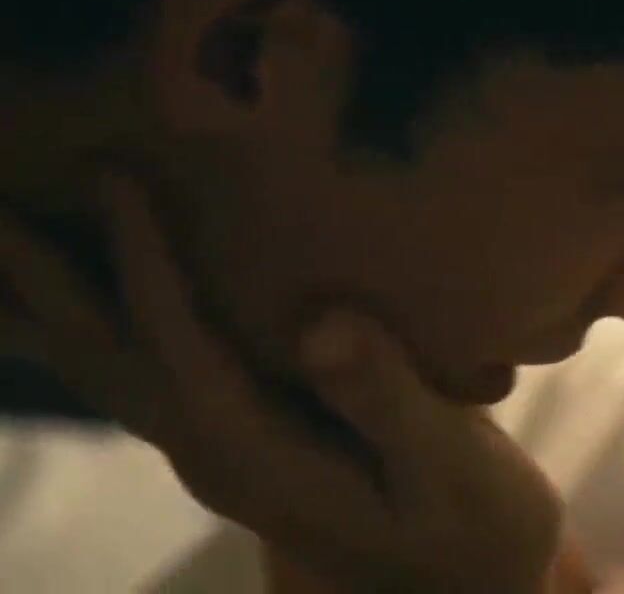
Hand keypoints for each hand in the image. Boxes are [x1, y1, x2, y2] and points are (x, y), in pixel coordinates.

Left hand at [0, 176, 562, 592]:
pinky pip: (138, 364)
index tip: (113, 173)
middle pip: (104, 356)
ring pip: (106, 365)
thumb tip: (324, 324)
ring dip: (45, 300)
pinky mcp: (233, 433)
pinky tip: (76, 285)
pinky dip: (92, 319)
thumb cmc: (473, 528)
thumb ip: (390, 400)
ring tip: (5, 229)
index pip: (178, 347)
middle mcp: (213, 452)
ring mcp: (214, 447)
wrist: (465, 588)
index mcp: (258, 457)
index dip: (144, 261)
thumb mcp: (453, 471)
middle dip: (41, 279)